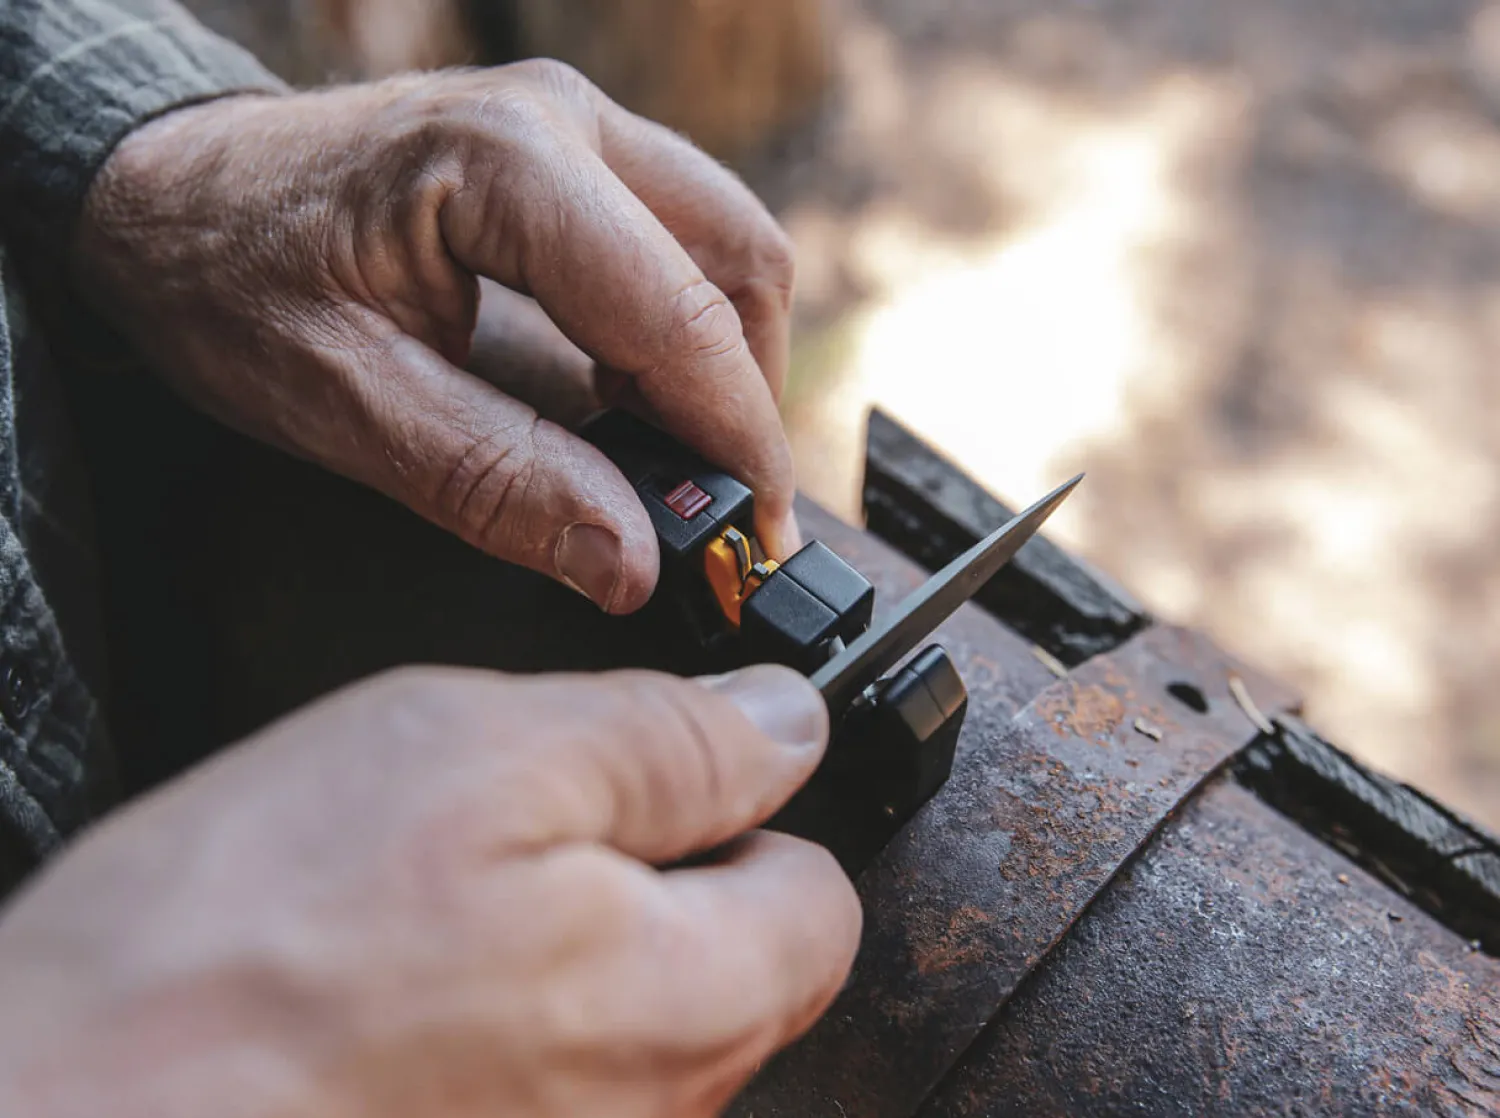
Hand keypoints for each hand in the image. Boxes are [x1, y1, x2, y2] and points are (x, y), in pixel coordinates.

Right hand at [0, 665, 859, 1117]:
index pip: (819, 901)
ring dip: (556, 951)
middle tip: (503, 831)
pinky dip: (489, 1025)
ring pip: (627, 1028)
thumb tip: (782, 721)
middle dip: (651, 880)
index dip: (749, 813)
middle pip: (729, 972)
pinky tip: (392, 990)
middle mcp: (648, 1117)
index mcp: (684, 1004)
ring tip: (423, 913)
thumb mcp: (478, 755)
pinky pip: (538, 1083)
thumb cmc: (242, 949)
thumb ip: (664, 741)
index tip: (664, 779)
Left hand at [72, 61, 801, 613]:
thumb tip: (628, 561)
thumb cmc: (225, 278)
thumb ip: (496, 482)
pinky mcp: (565, 150)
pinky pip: (675, 236)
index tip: (759, 538)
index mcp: (509, 169)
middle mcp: (561, 121)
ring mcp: (569, 124)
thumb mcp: (347, 403)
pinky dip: (681, 326)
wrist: (160, 191)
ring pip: (722, 243)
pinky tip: (632, 395)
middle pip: (740, 260)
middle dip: (746, 396)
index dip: (739, 442)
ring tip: (669, 455)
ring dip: (721, 358)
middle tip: (716, 503)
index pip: (683, 320)